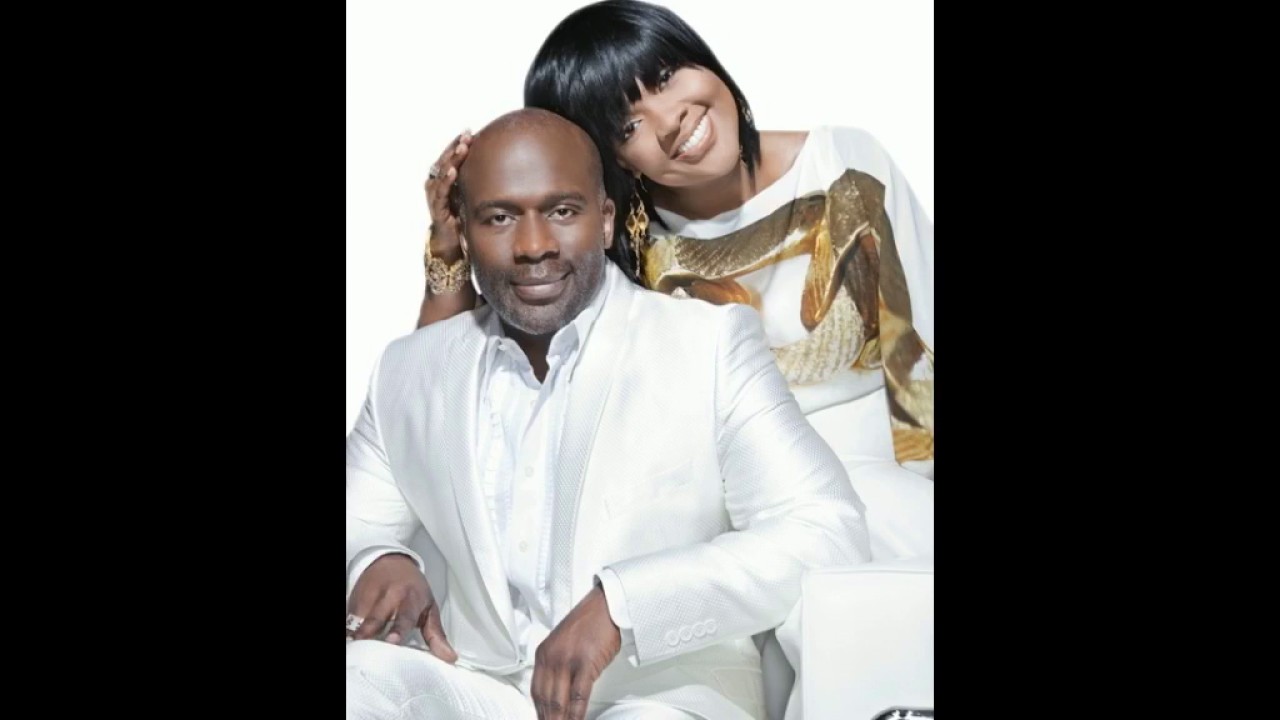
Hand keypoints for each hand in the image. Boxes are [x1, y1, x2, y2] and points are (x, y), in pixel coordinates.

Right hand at [347, 553, 456, 661]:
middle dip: (368, 633)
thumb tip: (449, 658)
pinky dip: (350, 630)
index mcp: (410, 599)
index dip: (398, 628)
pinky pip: (348, 619)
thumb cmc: (414, 590)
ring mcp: (369, 598)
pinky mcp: (353, 600)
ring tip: (358, 649)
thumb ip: (436, 634)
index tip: (392, 641)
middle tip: (366, 650)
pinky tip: (352, 640)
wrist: (391, 562)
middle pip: (375, 619)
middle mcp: (388, 596)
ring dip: (357, 634)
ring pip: (358, 620)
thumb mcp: (429, 608)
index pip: (404, 616)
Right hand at [425, 130, 471, 261]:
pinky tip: (453, 171)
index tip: (470, 133)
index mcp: (444, 180)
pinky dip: (446, 181)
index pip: (450, 157)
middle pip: (445, 160)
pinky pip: (440, 192)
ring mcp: (435, 196)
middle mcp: (436, 185)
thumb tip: (498, 166)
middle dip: (456, 147)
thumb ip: (476, 182)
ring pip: (441, 172)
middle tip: (467, 136)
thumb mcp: (469, 196)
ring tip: (462, 148)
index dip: (458, 144)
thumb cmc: (460, 217)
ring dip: (452, 159)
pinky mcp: (437, 209)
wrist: (451, 243)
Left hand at [531, 585, 621, 719]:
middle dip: (548, 719)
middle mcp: (551, 658)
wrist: (606, 605)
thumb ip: (556, 665)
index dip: (539, 711)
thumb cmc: (589, 624)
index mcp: (543, 654)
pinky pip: (579, 695)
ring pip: (559, 701)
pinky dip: (576, 713)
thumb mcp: (563, 643)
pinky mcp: (585, 663)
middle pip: (545, 699)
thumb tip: (557, 691)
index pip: (536, 691)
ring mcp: (567, 661)